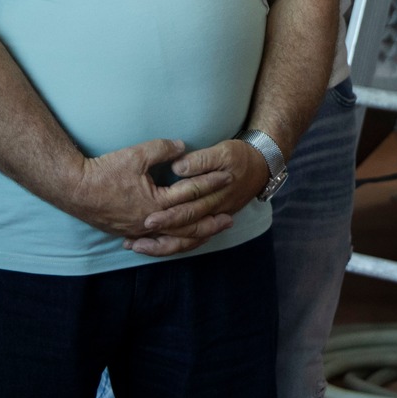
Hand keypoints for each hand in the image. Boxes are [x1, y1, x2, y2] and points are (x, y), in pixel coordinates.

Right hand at [64, 138, 235, 255]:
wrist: (74, 189)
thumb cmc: (105, 170)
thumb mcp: (136, 154)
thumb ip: (163, 149)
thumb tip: (184, 148)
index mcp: (155, 203)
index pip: (190, 193)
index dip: (211, 183)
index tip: (228, 176)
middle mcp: (151, 222)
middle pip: (188, 225)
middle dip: (210, 220)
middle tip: (230, 218)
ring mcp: (140, 231)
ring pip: (174, 239)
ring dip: (194, 235)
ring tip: (210, 232)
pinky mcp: (129, 232)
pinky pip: (157, 242)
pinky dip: (172, 242)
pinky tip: (179, 241)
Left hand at [131, 138, 271, 256]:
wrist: (261, 167)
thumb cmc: (240, 156)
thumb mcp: (223, 152)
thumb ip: (200, 160)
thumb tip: (178, 167)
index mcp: (215, 196)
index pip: (189, 209)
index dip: (168, 216)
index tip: (147, 219)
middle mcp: (213, 212)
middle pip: (184, 229)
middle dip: (157, 236)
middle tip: (135, 240)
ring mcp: (212, 219)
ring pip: (186, 240)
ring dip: (161, 246)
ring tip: (137, 246)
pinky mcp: (210, 220)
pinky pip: (191, 240)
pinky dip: (172, 245)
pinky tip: (152, 245)